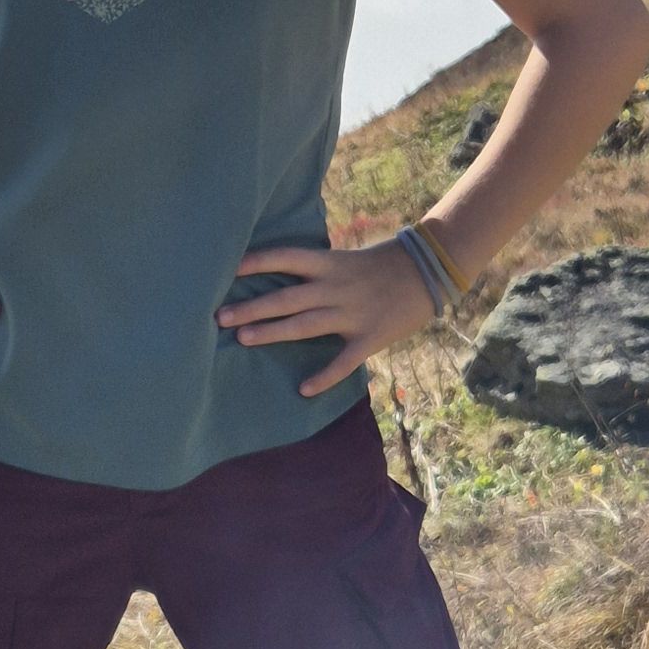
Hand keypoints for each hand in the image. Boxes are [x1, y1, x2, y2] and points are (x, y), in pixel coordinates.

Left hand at [216, 238, 436, 395]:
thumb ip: (317, 270)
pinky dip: (324, 377)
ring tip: (242, 339)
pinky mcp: (369, 337)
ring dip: (272, 332)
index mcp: (329, 264)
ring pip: (304, 325)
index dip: (257, 263)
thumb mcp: (345, 258)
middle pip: (286, 297)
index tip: (227, 270)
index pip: (286, 258)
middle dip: (252, 307)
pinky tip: (303, 390)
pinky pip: (343, 361)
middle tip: (220, 317)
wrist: (428, 271)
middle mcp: (335, 287)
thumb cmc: (382, 264)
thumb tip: (279, 276)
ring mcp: (351, 314)